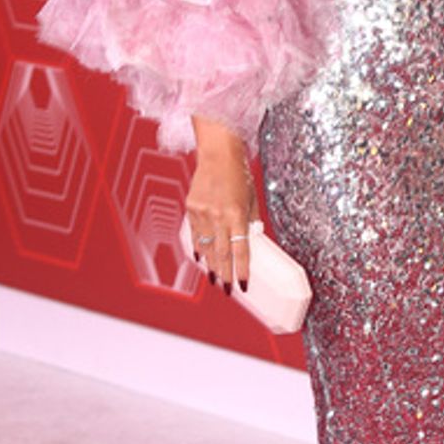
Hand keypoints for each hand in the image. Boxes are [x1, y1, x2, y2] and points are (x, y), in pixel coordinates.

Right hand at [187, 116, 256, 292]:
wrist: (217, 155)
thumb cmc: (239, 175)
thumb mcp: (252, 199)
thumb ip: (251, 221)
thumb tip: (252, 239)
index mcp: (237, 214)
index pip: (240, 250)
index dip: (242, 269)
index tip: (243, 284)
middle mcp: (218, 216)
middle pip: (221, 253)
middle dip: (225, 274)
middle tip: (228, 289)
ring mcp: (202, 213)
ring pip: (206, 247)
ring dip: (211, 265)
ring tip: (216, 279)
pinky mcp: (191, 208)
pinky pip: (194, 234)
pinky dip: (199, 248)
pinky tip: (202, 259)